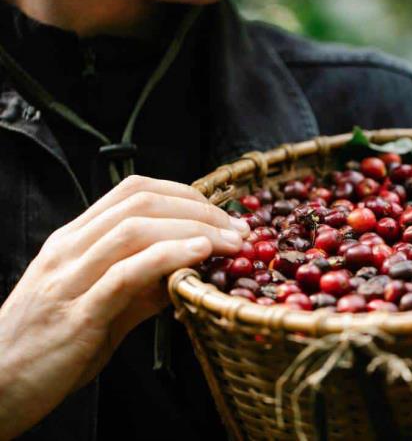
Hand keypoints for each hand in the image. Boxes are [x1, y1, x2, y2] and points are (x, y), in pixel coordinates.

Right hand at [0, 175, 247, 439]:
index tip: (221, 213)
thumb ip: (140, 284)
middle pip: (141, 203)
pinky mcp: (77, 314)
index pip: (133, 191)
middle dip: (199, 209)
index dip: (184, 194)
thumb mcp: (99, 305)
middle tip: (238, 229)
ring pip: (135, 229)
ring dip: (194, 229)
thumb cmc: (48, 346)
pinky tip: (200, 255)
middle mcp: (69, 250)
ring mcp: (69, 279)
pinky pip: (126, 273)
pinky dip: (168, 256)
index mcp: (73, 240)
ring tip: (231, 241)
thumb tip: (186, 268)